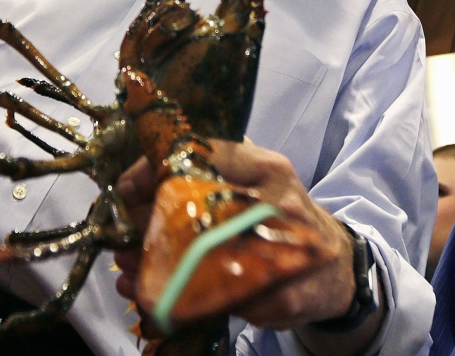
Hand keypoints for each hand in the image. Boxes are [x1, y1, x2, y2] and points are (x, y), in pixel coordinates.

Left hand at [113, 141, 383, 354]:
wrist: (332, 266)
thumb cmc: (274, 217)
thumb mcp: (249, 181)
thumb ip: (199, 175)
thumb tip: (128, 191)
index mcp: (267, 167)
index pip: (200, 154)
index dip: (151, 171)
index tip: (122, 191)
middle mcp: (280, 202)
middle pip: (196, 209)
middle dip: (147, 226)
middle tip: (121, 238)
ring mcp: (285, 250)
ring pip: (203, 260)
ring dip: (155, 268)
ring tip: (127, 271)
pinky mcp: (283, 295)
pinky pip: (220, 300)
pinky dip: (179, 301)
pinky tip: (156, 299)